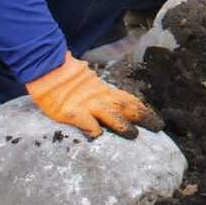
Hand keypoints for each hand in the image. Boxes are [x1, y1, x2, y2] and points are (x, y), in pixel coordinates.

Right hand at [26, 54, 162, 139]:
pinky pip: (85, 122)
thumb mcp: (89, 85)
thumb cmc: (66, 79)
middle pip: (127, 107)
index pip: (130, 100)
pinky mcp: (71, 112)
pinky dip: (93, 129)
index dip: (145, 110)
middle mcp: (100, 97)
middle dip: (144, 117)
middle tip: (158, 128)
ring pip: (110, 115)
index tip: (158, 121)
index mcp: (105, 91)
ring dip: (123, 125)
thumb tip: (114, 107)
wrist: (47, 67)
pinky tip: (98, 137)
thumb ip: (101, 95)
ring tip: (134, 135)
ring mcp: (86, 104)